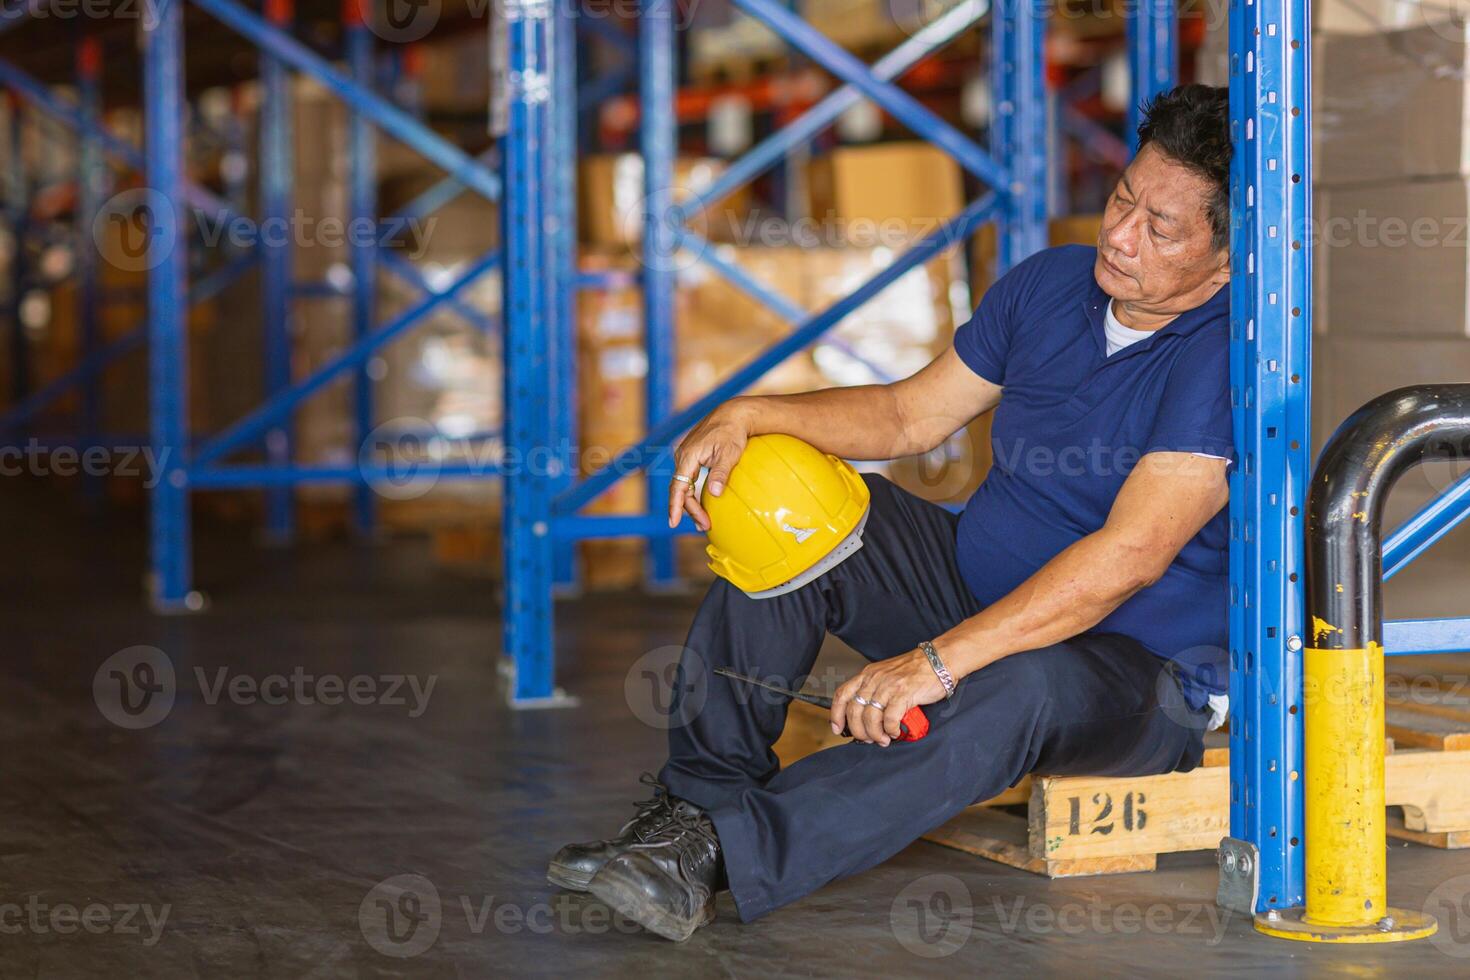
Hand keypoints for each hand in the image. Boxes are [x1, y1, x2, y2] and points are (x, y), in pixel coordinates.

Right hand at [668, 399, 754, 530]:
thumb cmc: (732, 432)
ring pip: (684, 485)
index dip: (675, 506)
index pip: (677, 486)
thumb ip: (720, 473)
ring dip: (692, 503)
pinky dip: (695, 493)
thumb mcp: (730, 453)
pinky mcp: (693, 457)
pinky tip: (703, 504)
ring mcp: (686, 456)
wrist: (733, 414)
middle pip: (680, 489)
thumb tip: (714, 493)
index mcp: (688, 456)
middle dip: (690, 510)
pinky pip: (689, 479)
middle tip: (705, 526)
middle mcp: (683, 457)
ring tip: (703, 521)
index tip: (673, 522)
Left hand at [830, 648, 948, 745]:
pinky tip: (895, 731)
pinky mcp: (904, 693)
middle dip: (859, 731)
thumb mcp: (886, 675)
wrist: (938, 660)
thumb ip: (875, 691)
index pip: (842, 694)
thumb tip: (867, 716)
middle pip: (855, 710)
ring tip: (883, 739)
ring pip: (870, 717)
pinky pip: (890, 718)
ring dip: (875, 733)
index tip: (838, 728)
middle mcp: (874, 679)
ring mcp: (888, 686)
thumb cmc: (915, 670)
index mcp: (867, 675)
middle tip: (868, 739)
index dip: (837, 714)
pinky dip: (891, 729)